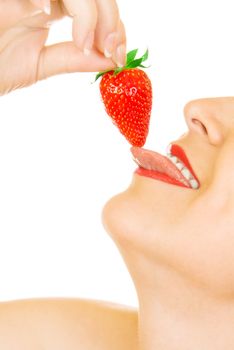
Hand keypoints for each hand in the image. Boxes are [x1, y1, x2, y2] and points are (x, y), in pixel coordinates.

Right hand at [0, 0, 125, 94]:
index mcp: (51, 9)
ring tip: (86, 44)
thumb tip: (110, 62)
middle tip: (111, 50)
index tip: (118, 55)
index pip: (94, 7)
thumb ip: (74, 60)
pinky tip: (57, 19)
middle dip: (109, 18)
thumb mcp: (40, 65)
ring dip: (89, 11)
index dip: (113, 26)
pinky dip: (58, 3)